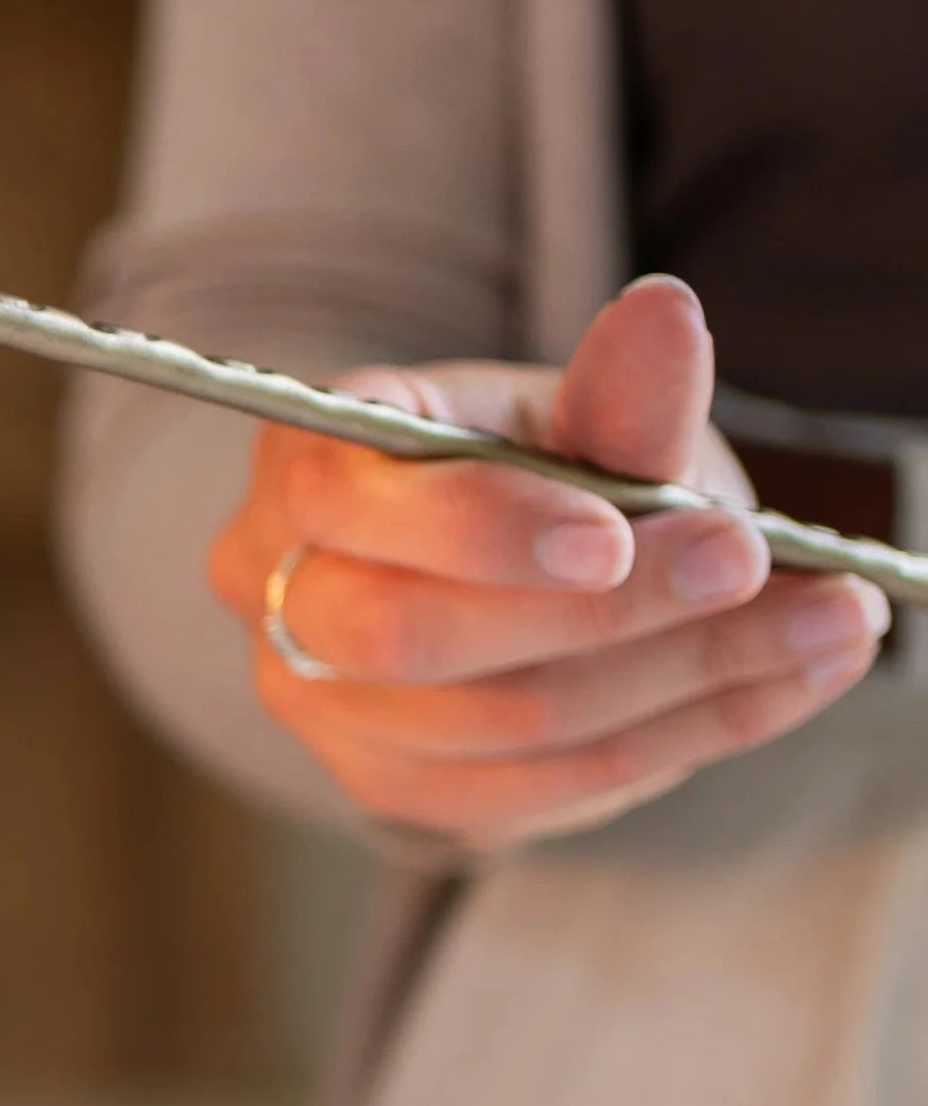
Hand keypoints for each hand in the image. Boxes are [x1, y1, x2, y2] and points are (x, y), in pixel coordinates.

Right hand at [204, 276, 888, 848]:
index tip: (618, 535)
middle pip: (406, 635)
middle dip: (594, 612)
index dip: (475, 528)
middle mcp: (280, 592)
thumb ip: (620, 393)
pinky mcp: (391, 785)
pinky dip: (676, 737)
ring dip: (676, 677)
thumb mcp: (584, 416)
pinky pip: (532, 788)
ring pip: (490, 722)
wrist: (521, 575)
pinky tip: (782, 683)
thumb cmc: (541, 473)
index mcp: (303, 467)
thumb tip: (663, 317)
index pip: (345, 502)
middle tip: (745, 566)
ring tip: (826, 622)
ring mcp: (320, 705)